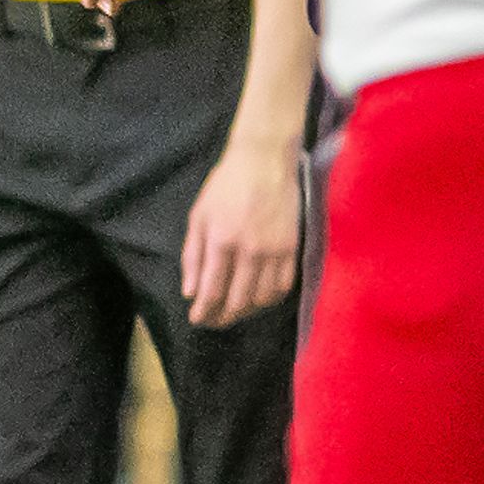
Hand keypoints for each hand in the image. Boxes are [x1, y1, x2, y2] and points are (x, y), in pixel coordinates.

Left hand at [181, 133, 299, 329]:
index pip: (212, 290)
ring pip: (262, 298)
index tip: (196, 320)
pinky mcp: (293, 248)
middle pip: (238, 300)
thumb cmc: (225, 187)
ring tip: (233, 313)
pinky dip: (270, 299)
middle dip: (222, 316)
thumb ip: (192, 256)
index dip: (204, 311)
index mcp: (221, 241)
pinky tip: (257, 300)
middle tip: (212, 321)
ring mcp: (275, 251)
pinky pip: (284, 285)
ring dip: (246, 312)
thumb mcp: (198, 217)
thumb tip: (190, 292)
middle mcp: (250, 250)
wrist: (265, 162)